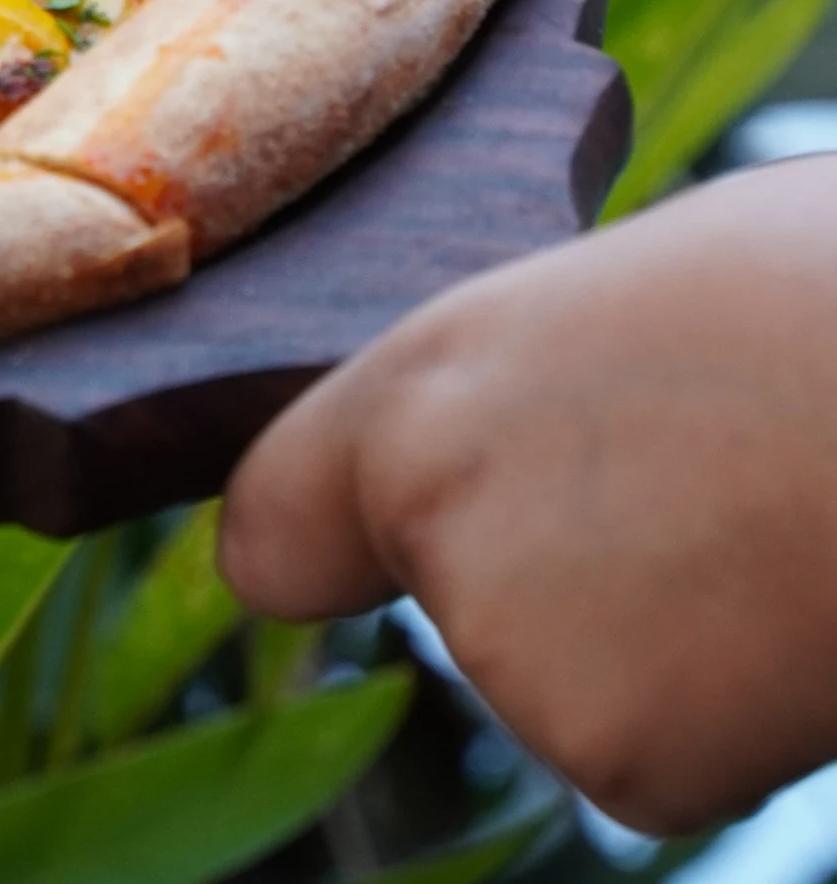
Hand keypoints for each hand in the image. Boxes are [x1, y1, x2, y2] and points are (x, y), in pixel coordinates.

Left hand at [218, 156, 836, 833]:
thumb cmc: (809, 298)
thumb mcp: (603, 296)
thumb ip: (511, 386)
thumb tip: (514, 429)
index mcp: (414, 392)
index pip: (276, 524)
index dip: (328, 541)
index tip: (353, 552)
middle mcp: (426, 525)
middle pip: (458, 600)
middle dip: (554, 576)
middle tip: (686, 489)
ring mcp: (510, 656)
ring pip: (569, 686)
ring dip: (659, 641)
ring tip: (757, 529)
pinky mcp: (622, 762)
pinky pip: (658, 760)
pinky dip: (729, 713)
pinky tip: (782, 617)